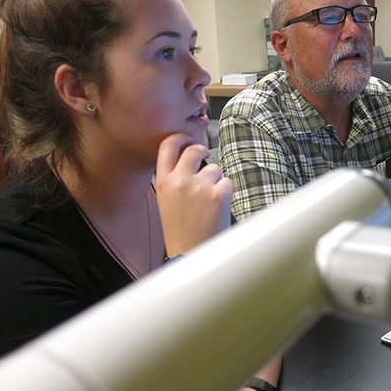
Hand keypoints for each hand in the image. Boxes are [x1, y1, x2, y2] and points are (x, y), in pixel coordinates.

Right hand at [155, 133, 232, 255]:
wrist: (190, 253)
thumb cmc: (179, 229)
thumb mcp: (166, 199)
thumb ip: (173, 177)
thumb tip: (187, 155)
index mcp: (164, 181)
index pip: (168, 144)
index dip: (181, 138)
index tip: (188, 140)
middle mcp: (180, 180)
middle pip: (194, 149)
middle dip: (203, 151)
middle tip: (207, 158)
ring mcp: (199, 186)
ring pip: (214, 168)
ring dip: (215, 180)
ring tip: (207, 201)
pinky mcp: (218, 194)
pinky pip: (227, 181)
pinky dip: (226, 192)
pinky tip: (217, 208)